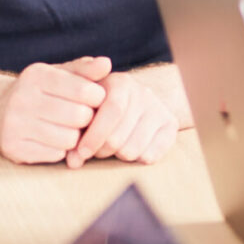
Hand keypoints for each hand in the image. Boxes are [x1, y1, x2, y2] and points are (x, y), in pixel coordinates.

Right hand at [0, 56, 109, 164]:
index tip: (92, 99)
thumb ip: (84, 70)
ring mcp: (15, 124)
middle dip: (86, 118)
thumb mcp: (58, 75)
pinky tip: (52, 140)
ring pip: (70, 139)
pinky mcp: (14, 148)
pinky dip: (60, 150)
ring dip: (74, 137)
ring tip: (66, 128)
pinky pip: (56, 155)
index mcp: (36, 75)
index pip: (86, 91)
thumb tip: (106, 63)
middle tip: (80, 116)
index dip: (97, 98)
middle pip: (80, 116)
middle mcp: (22, 98)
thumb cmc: (38, 92)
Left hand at [66, 69, 180, 168]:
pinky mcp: (171, 124)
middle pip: (120, 137)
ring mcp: (159, 108)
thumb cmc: (99, 104)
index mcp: (120, 83)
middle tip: (94, 151)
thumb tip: (72, 161)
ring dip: (118, 156)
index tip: (80, 153)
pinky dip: (137, 159)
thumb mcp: (83, 104)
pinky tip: (130, 149)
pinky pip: (152, 155)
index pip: (111, 111)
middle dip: (102, 151)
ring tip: (112, 148)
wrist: (134, 97)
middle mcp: (143, 92)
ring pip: (134, 149)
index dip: (94, 137)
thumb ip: (72, 128)